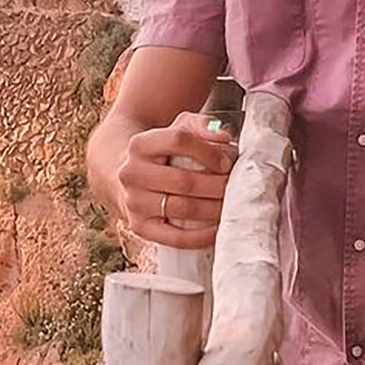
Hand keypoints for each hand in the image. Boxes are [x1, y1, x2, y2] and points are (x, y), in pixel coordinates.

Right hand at [115, 111, 237, 251]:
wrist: (128, 176)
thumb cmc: (162, 152)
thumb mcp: (177, 130)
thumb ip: (202, 126)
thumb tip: (223, 137)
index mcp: (140, 144)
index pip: (178, 141)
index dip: (208, 151)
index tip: (227, 162)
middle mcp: (131, 173)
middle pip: (183, 180)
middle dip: (217, 185)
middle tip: (236, 187)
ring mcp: (133, 202)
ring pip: (182, 208)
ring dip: (213, 209)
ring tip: (230, 205)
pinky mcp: (139, 227)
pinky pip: (175, 238)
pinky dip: (201, 236)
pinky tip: (217, 228)